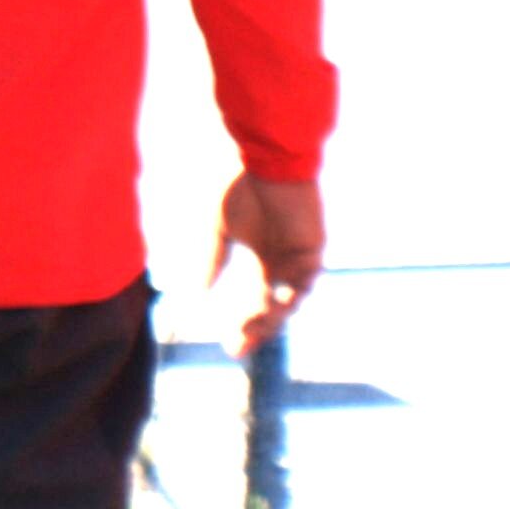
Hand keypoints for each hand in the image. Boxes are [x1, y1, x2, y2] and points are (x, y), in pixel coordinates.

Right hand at [211, 174, 324, 353]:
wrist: (267, 159)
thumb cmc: (242, 187)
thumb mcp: (220, 230)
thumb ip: (213, 262)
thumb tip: (196, 295)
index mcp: (264, 260)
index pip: (256, 302)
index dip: (245, 326)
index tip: (229, 348)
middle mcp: (284, 264)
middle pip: (273, 309)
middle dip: (255, 330)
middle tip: (235, 349)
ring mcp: (300, 258)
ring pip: (290, 300)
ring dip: (271, 317)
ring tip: (249, 329)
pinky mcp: (313, 248)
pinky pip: (305, 281)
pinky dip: (291, 295)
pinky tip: (273, 306)